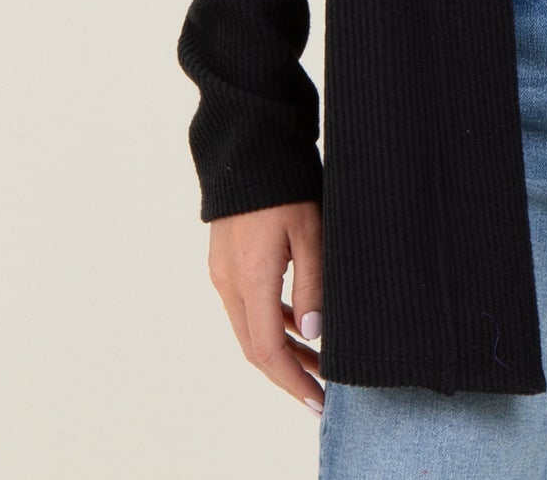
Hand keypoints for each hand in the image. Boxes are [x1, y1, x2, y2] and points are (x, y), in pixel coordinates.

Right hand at [206, 200, 325, 411]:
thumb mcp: (310, 231)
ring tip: (320, 361)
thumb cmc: (286, 182)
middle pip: (255, 347)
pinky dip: (271, 322)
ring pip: (250, 328)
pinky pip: (247, 306)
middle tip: (323, 392)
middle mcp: (229, 282)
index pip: (268, 351)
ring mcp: (223, 272)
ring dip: (282, 348)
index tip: (319, 401)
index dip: (293, 381)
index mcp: (250, 279)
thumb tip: (313, 334)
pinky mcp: (226, 260)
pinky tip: (298, 324)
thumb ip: (312, 284)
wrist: (248, 143)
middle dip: (289, 374)